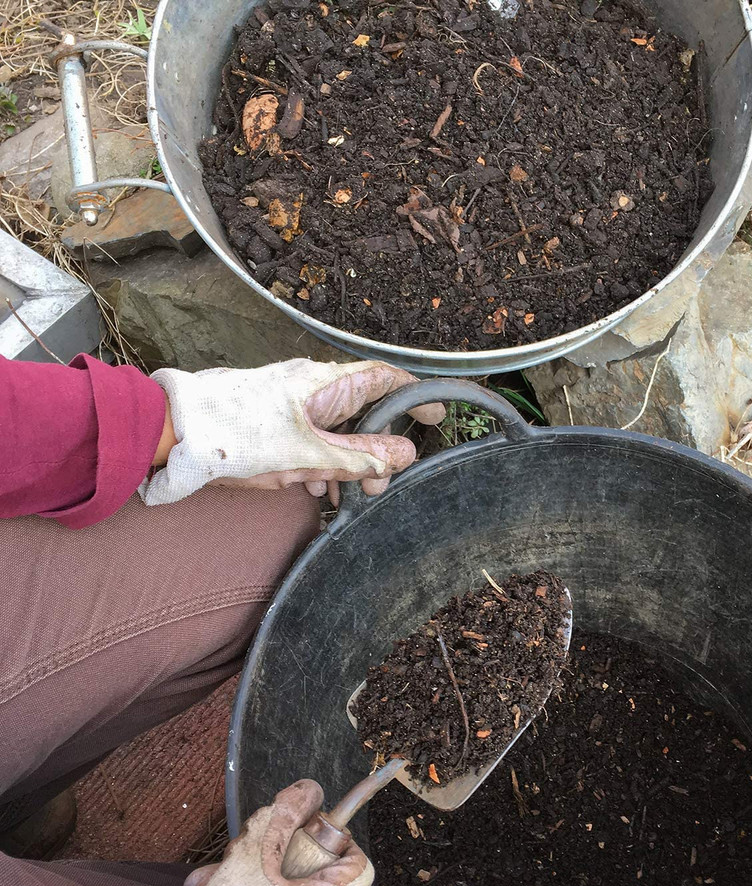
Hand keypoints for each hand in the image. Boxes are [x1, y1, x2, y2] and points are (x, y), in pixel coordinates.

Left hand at [142, 359, 444, 504]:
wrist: (171, 431)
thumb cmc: (236, 436)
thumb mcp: (308, 455)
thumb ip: (360, 457)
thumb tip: (405, 453)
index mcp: (326, 384)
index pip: (385, 379)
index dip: (415, 395)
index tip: (436, 415)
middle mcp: (312, 387)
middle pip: (363, 412)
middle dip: (377, 450)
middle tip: (380, 486)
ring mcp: (291, 401)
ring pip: (335, 430)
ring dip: (346, 463)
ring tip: (342, 496)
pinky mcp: (272, 418)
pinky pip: (309, 437)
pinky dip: (319, 462)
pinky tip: (312, 488)